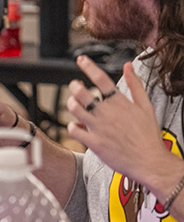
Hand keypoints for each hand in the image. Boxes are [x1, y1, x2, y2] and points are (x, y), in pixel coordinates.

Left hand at [66, 55, 170, 182]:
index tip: (81, 59)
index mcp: (120, 103)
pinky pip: (74, 130)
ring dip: (71, 104)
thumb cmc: (148, 136)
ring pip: (75, 109)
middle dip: (75, 86)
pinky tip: (77, 125)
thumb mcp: (146, 107)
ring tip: (74, 103)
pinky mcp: (94, 143)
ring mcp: (99, 128)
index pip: (101, 79)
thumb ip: (135, 85)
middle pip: (82, 93)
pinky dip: (72, 126)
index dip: (88, 66)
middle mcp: (108, 113)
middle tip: (75, 85)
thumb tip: (127, 66)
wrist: (150, 162)